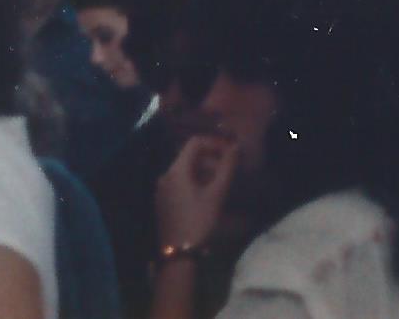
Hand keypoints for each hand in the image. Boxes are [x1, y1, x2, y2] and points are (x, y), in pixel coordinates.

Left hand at [156, 133, 235, 259]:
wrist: (179, 254)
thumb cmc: (199, 220)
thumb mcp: (217, 193)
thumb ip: (227, 167)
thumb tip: (236, 147)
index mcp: (176, 171)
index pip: (195, 143)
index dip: (215, 143)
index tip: (231, 152)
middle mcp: (165, 176)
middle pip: (190, 156)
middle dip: (212, 158)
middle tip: (230, 168)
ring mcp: (162, 190)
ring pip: (186, 170)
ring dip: (205, 170)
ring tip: (223, 182)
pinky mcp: (163, 201)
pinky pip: (180, 182)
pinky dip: (196, 181)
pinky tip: (208, 194)